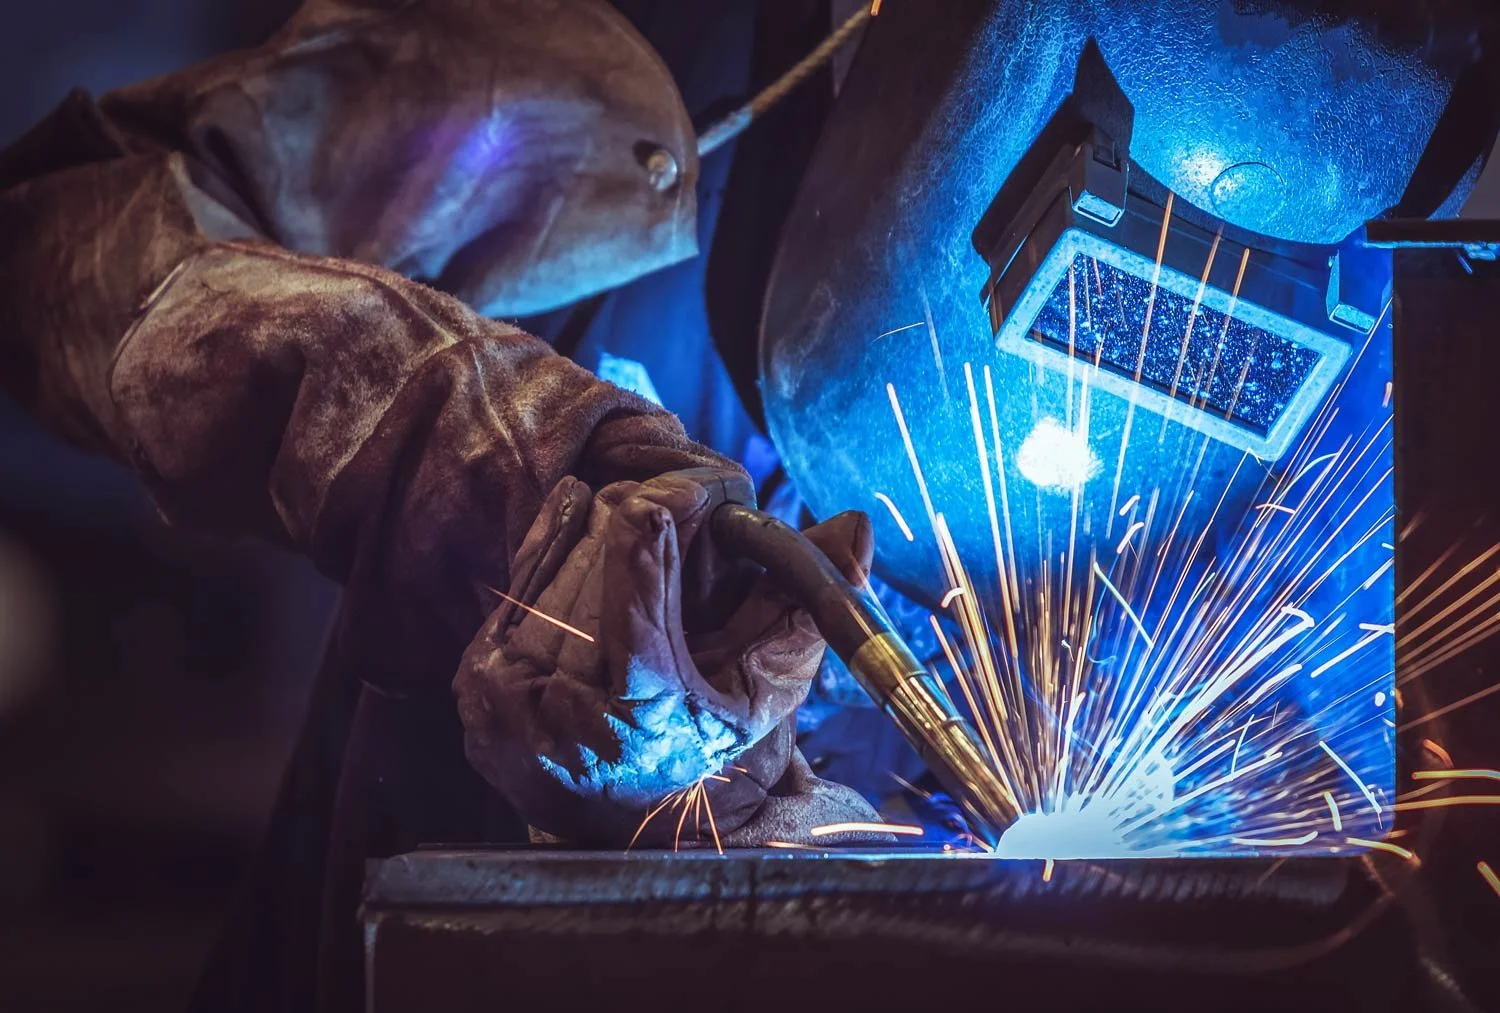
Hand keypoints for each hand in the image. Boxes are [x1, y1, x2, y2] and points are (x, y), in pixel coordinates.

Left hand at [453, 467, 879, 845]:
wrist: (621, 824)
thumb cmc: (706, 748)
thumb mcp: (763, 689)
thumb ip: (800, 604)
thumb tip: (856, 524)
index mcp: (637, 705)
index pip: (638, 558)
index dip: (677, 502)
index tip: (709, 483)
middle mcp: (560, 704)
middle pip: (600, 547)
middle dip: (649, 516)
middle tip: (683, 507)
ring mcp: (507, 695)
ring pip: (559, 557)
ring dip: (606, 533)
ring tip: (645, 538)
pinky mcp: (474, 685)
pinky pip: (519, 579)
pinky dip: (555, 544)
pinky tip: (581, 521)